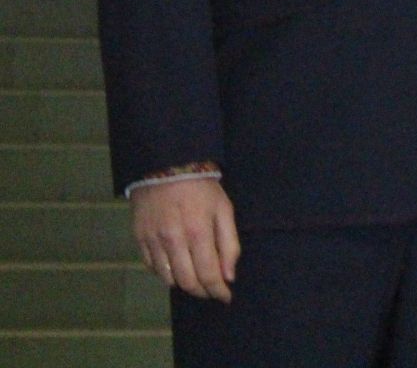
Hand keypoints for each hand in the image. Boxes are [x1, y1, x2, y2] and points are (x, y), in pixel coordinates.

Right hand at [130, 178, 239, 302]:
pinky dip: (166, 272)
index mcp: (199, 232)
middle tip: (212, 291)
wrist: (167, 167)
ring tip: (196, 279)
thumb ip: (229, 244)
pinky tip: (177, 266)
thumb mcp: (224, 210)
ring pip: (168, 278)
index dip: (218, 291)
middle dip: (203, 292)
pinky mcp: (139, 239)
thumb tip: (229, 276)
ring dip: (184, 284)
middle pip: (187, 282)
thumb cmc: (202, 188)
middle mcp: (174, 240)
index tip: (225, 297)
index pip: (209, 274)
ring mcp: (153, 241)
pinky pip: (152, 267)